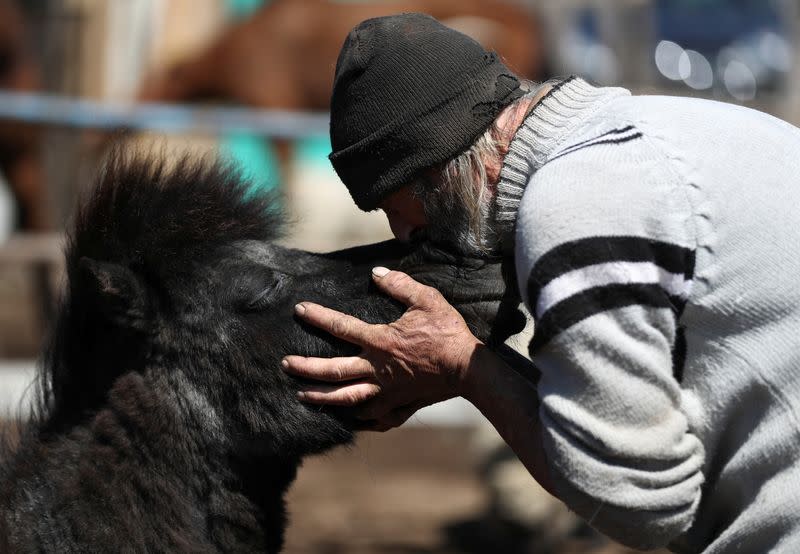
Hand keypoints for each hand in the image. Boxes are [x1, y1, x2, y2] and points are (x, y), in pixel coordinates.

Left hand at [282, 267, 481, 430]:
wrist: (467, 368)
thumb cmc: (447, 332)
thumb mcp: (426, 299)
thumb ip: (399, 285)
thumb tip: (376, 273)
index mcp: (380, 341)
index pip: (341, 327)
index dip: (318, 317)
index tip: (300, 310)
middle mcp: (377, 369)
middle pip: (333, 370)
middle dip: (305, 367)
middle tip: (285, 364)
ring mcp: (385, 391)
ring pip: (345, 398)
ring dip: (321, 396)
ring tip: (300, 394)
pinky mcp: (397, 406)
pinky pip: (371, 417)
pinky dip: (356, 419)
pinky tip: (345, 418)